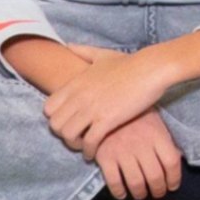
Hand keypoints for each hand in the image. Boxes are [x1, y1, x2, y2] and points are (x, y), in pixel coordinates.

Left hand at [41, 44, 176, 154]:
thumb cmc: (130, 63)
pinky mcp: (107, 120)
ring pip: (68, 135)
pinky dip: (89, 151)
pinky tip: (94, 153)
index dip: (56, 118)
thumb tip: (68, 46)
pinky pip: (89, 142)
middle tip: (75, 137)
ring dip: (74, 144)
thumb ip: (83, 51)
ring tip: (84, 146)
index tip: (68, 122)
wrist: (151, 69)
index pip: (48, 108)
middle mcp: (80, 96)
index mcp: (76, 83)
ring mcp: (92, 108)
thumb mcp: (102, 55)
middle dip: (63, 134)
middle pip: (55, 125)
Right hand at [93, 114, 182, 199]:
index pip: (172, 163)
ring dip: (140, 194)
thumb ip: (165, 140)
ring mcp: (122, 151)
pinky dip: (119, 192)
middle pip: (155, 177)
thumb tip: (177, 159)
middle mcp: (142, 145)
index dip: (174, 179)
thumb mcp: (154, 121)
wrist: (106, 104)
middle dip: (158, 190)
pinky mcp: (105, 157)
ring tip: (141, 194)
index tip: (172, 186)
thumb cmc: (134, 115)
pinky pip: (114, 182)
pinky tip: (122, 194)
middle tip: (157, 193)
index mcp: (157, 134)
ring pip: (136, 183)